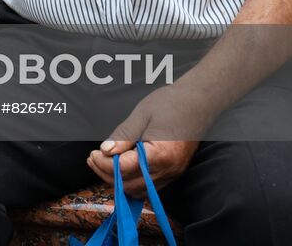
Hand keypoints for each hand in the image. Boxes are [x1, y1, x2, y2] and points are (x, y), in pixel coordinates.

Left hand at [87, 85, 212, 192]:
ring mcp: (172, 174)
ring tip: (103, 162)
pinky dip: (131, 181)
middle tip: (93, 158)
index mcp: (160, 154)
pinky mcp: (173, 173)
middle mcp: (168, 170)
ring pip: (139, 190)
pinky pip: (149, 186)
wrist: (198, 101)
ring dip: (118, 181)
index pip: (125, 169)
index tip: (92, 154)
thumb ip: (123, 136)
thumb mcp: (142, 115)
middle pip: (130, 185)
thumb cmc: (171, 103)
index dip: (104, 164)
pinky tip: (120, 167)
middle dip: (108, 174)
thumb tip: (105, 151)